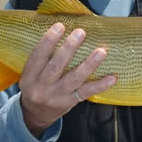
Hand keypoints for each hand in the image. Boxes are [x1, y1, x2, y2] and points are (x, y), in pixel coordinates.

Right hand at [19, 23, 116, 137]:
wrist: (34, 115)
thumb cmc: (35, 86)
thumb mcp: (30, 74)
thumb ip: (43, 57)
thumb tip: (61, 30)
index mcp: (30, 76)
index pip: (38, 56)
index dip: (48, 41)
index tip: (60, 26)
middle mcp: (42, 87)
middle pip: (56, 66)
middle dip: (69, 48)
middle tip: (81, 32)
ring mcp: (57, 96)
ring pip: (74, 79)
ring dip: (89, 64)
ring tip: (101, 52)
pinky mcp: (70, 102)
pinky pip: (86, 92)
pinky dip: (100, 85)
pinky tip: (111, 78)